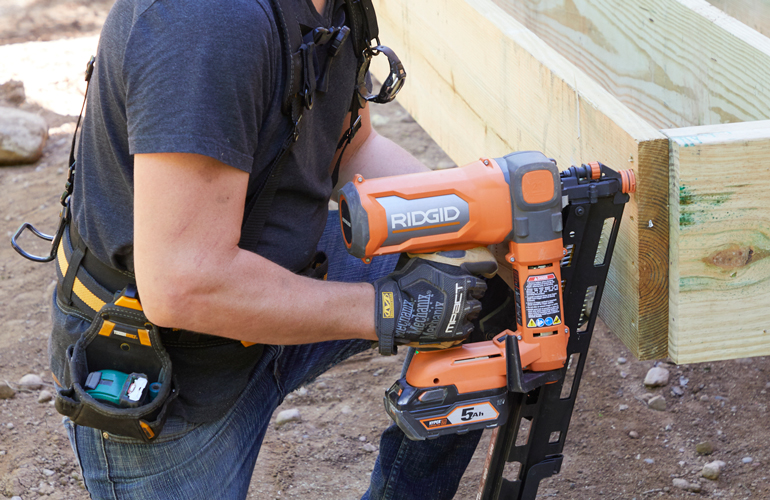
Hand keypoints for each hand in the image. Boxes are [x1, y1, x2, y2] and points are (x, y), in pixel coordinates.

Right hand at [372, 249, 495, 354]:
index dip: (474, 286)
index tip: (470, 287)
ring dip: (466, 314)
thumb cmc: (408, 286)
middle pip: (477, 302)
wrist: (396, 311)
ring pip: (472, 317)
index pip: (480, 285)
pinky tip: (452, 324)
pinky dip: (461, 327)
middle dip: (470, 300)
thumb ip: (444, 262)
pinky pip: (465, 332)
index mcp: (461, 283)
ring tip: (455, 312)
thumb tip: (454, 255)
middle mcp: (464, 302)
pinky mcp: (452, 334)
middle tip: (460, 299)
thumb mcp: (425, 264)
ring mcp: (459, 319)